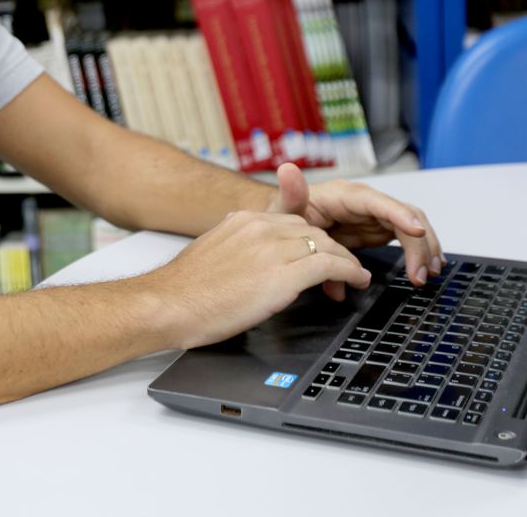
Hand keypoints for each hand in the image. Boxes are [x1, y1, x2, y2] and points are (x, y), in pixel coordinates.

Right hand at [150, 210, 372, 350]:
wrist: (169, 304)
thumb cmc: (185, 290)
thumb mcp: (213, 252)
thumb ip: (235, 245)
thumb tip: (245, 254)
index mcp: (244, 220)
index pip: (292, 220)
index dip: (313, 238)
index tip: (325, 250)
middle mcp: (260, 227)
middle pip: (313, 231)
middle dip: (333, 249)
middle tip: (345, 267)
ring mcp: (273, 248)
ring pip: (326, 244)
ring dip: (346, 260)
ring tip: (356, 274)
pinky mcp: (284, 274)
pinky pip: (329, 265)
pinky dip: (350, 271)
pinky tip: (357, 280)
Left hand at [267, 162, 442, 288]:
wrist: (286, 223)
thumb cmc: (286, 213)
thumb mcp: (283, 208)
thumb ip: (290, 194)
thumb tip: (288, 169)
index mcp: (344, 195)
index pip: (378, 202)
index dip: (400, 215)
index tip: (417, 231)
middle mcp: (365, 202)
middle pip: (403, 215)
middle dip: (418, 242)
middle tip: (420, 274)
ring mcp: (373, 217)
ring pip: (410, 227)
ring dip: (423, 250)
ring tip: (427, 275)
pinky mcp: (375, 231)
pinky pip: (404, 239)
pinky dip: (418, 253)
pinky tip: (425, 270)